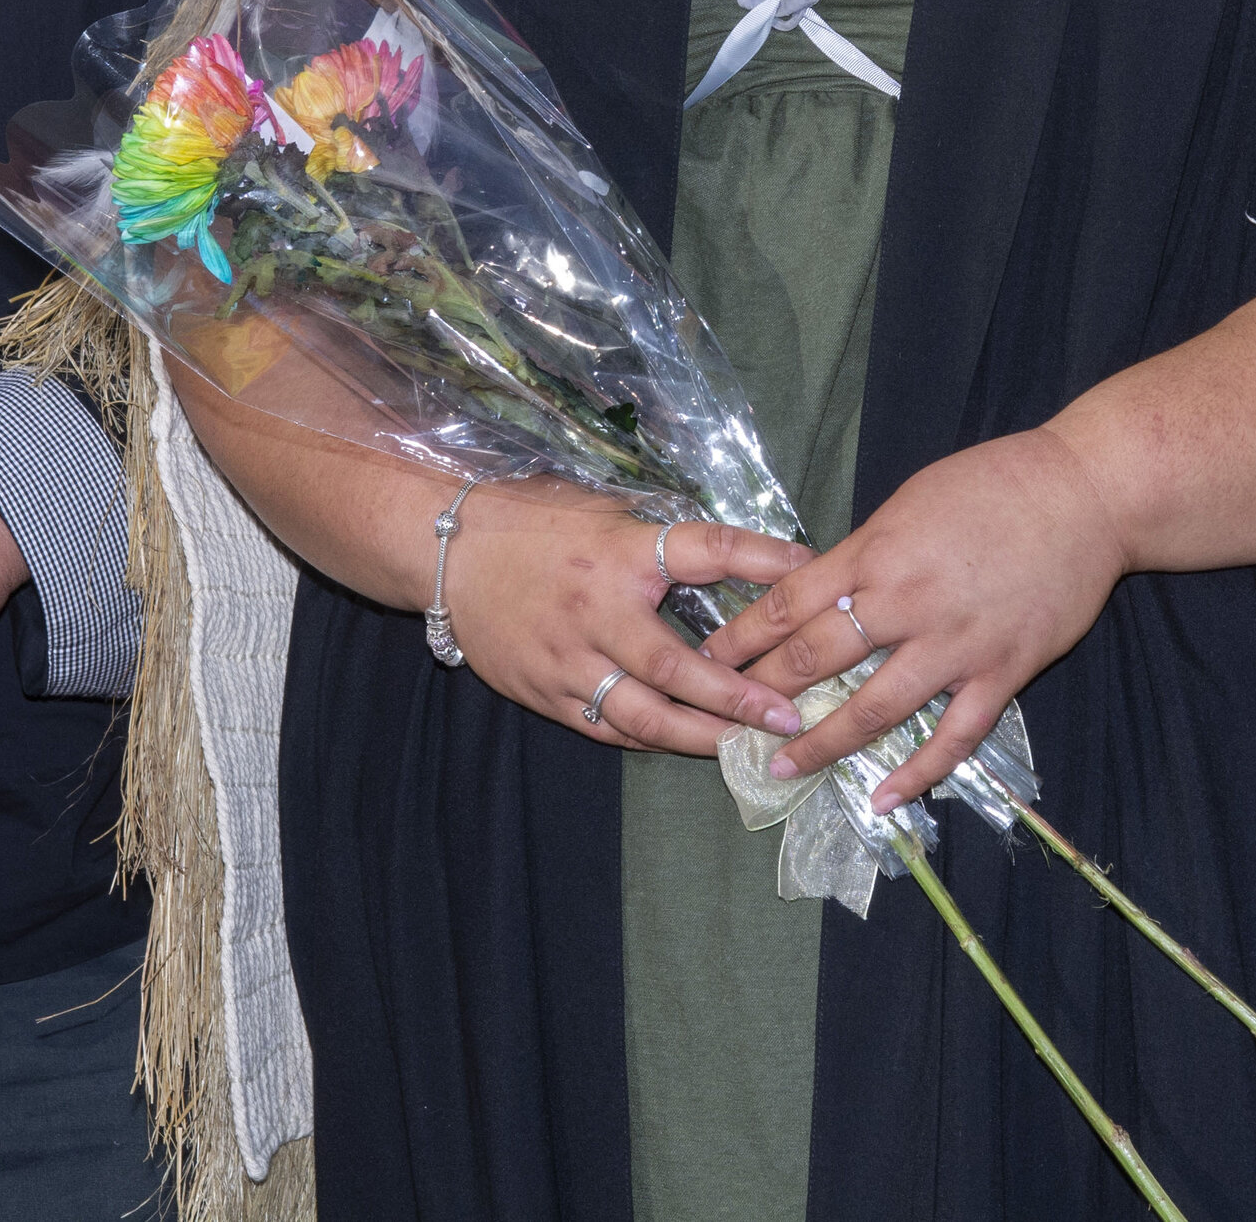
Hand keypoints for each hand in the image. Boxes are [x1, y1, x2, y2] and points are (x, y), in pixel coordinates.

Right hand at [439, 487, 810, 755]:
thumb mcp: (603, 509)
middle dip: (738, 697)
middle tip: (787, 715)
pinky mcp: (544, 693)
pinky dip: (652, 739)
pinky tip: (687, 744)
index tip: (809, 570)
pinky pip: (607, 727)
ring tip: (745, 746)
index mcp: (617, 552)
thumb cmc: (532, 522)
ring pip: (645, 716)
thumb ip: (661, 538)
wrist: (446, 551)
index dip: (761, 558)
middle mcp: (597, 611)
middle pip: (680, 667)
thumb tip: (737, 552)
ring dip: (701, 736)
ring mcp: (568, 660)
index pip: (704, 552)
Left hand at [698, 427, 1127, 812]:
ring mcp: (956, 643)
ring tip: (781, 769)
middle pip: (818, 658)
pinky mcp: (1003, 672)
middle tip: (725, 723)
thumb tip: (822, 586)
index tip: (707, 661)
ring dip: (822, 744)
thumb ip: (868, 551)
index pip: (789, 602)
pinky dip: (917, 773)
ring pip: (874, 709)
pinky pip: (953, 737)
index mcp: (878, 551)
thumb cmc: (998, 482)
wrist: (1088, 494)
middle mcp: (907, 602)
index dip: (742, 637)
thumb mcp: (912, 501)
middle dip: (765, 692)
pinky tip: (883, 800)